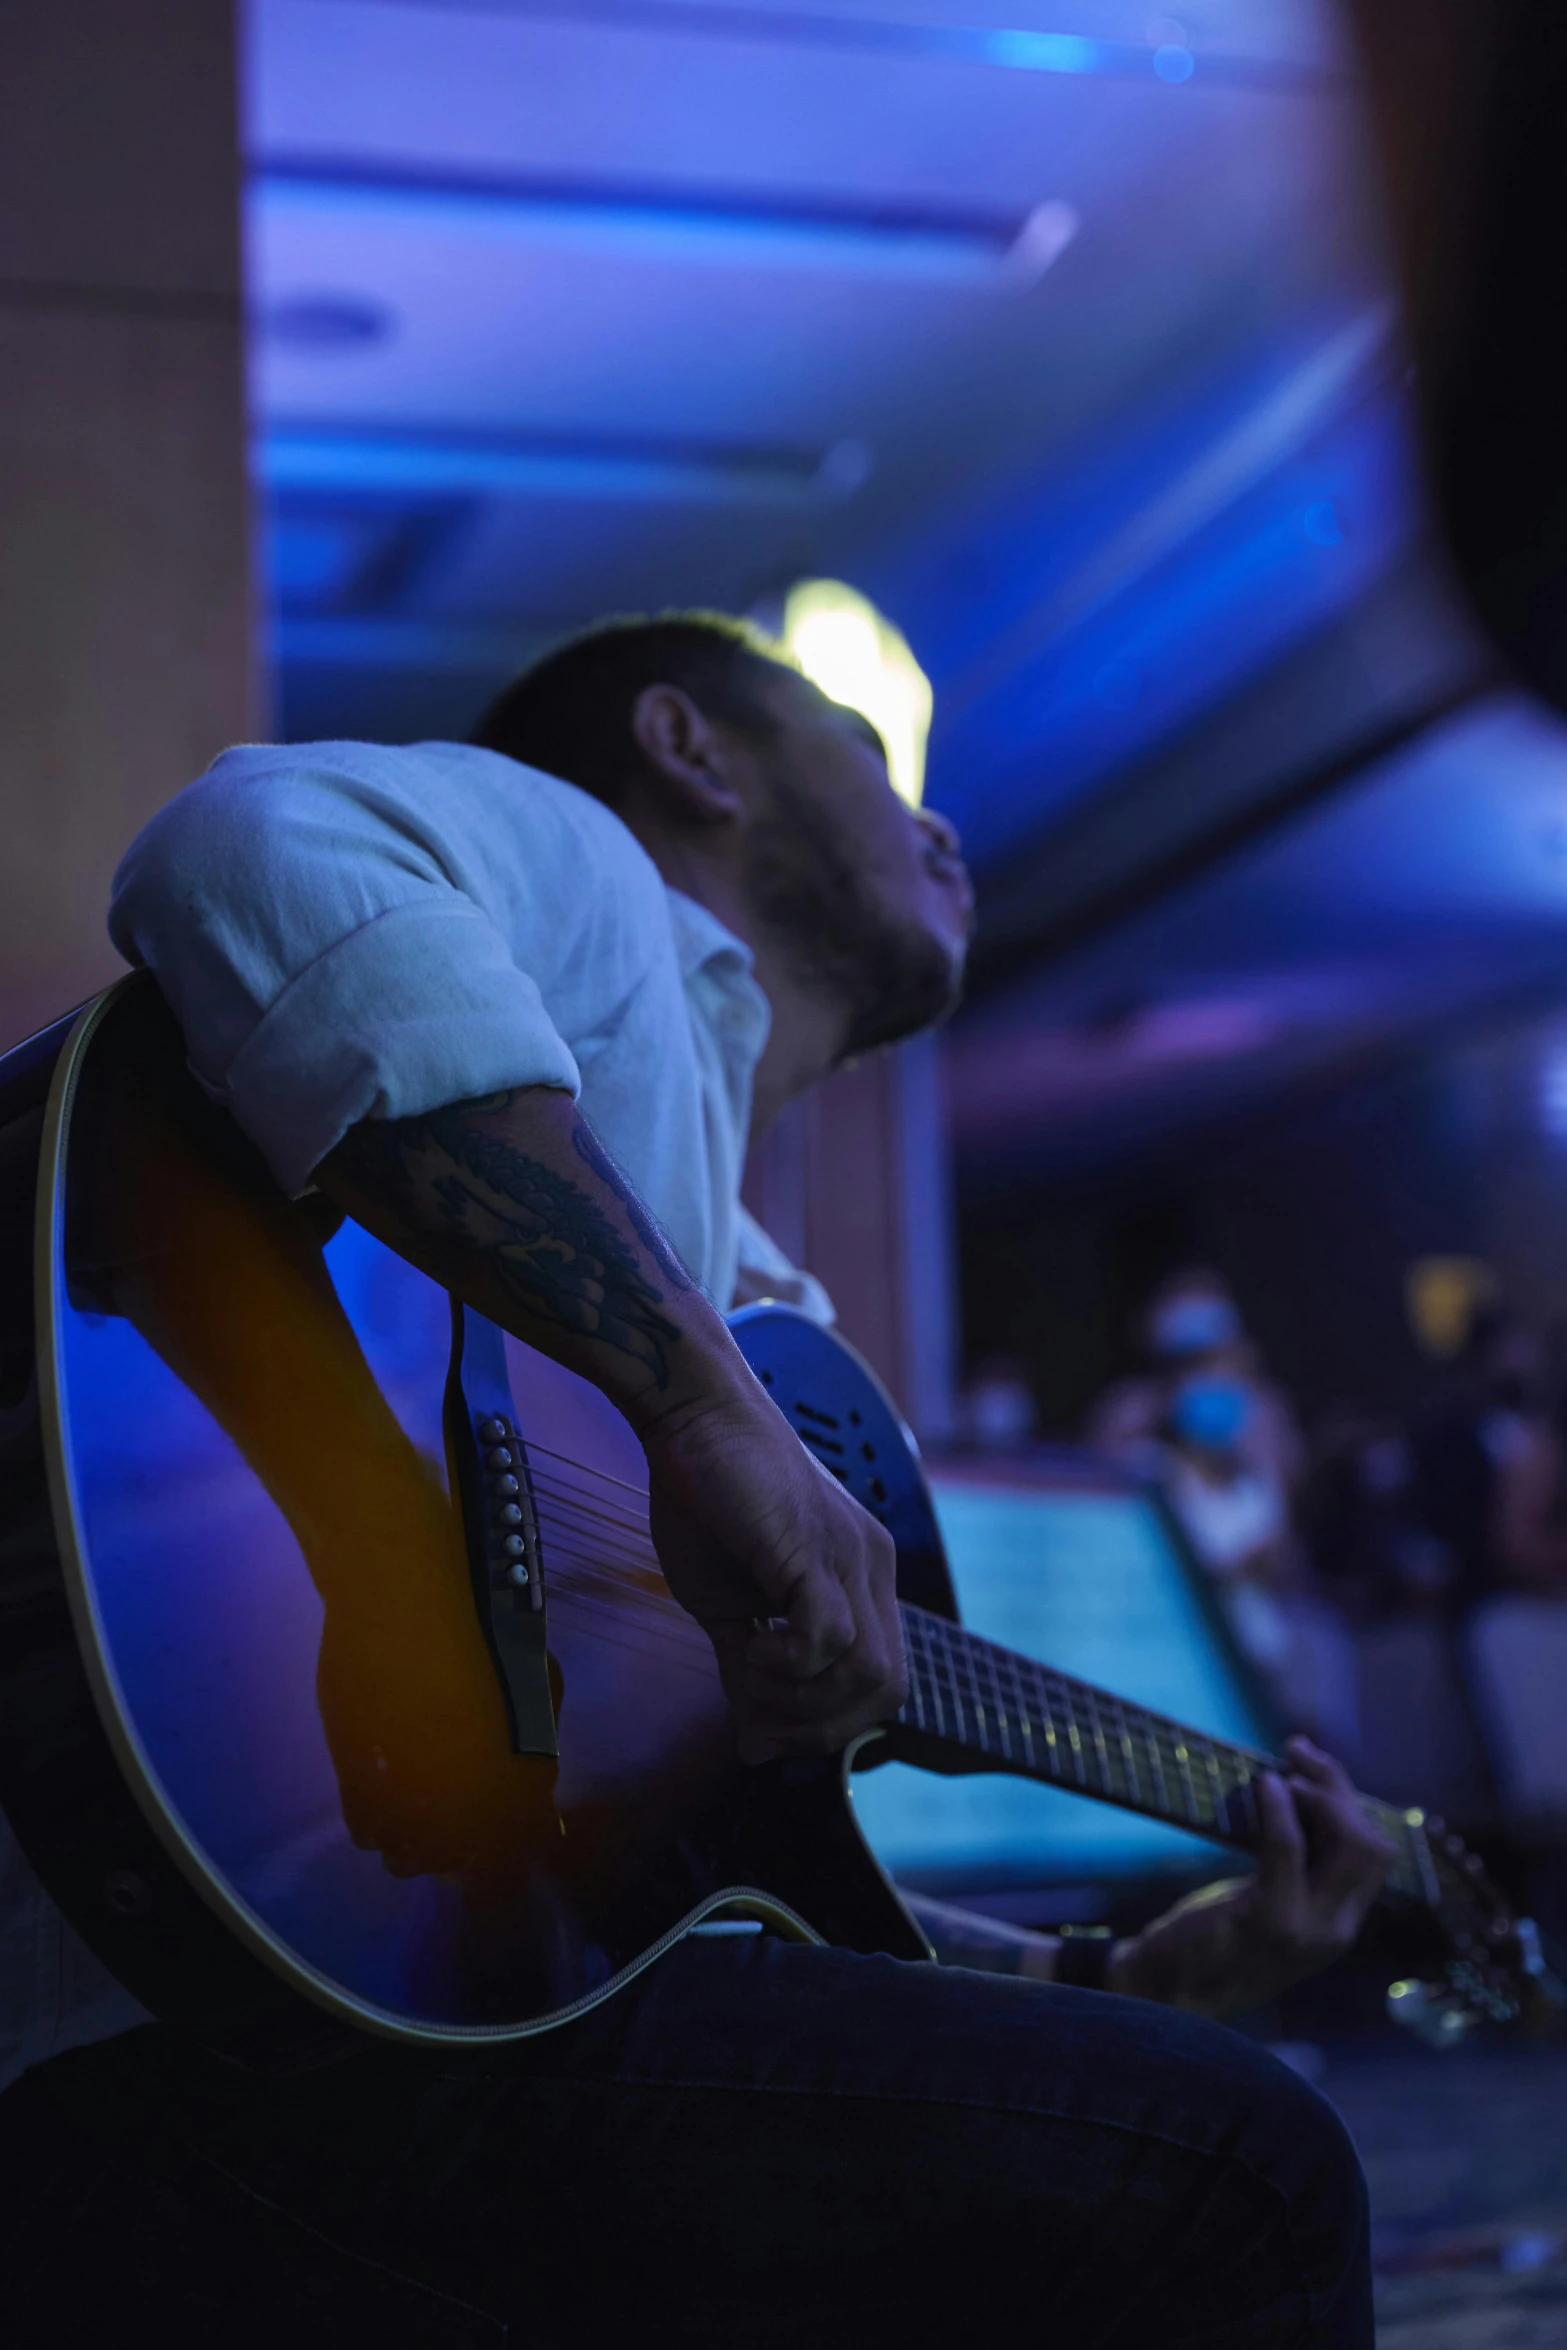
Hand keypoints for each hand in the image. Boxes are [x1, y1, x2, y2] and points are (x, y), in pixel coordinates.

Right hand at [641, 1372, 907, 1762]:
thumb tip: (754, 1746)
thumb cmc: (703, 1498)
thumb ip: (748, 1672)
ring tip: (748, 1668)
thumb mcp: (725, 1605)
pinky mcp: (816, 1548)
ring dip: (801, 1698)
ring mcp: (851, 1556)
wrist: (692, 1413)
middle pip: (888, 1691)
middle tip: (757, 1716)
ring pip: (869, 1673)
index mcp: (860, 1579)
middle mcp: (872, 1568)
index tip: (765, 1728)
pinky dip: (789, 1664)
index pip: (883, 1685)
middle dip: (821, 1726)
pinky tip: (750, 1643)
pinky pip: (830, 1637)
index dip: (829, 1725)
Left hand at [1109, 1739, 1394, 2018]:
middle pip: (1372, 1844)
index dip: (1351, 1801)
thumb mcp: (1269, 1903)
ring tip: (1286, 1770)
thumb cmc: (1211, 1939)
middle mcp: (1338, 1930)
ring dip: (1321, 1794)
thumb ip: (1295, 1865)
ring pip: (1351, 1846)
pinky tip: (1265, 1785)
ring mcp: (1310, 1929)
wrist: (1165, 1995)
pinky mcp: (1270, 1922)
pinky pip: (1290, 1851)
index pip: (1376, 1852)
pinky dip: (1281, 1810)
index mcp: (1341, 1922)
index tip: (1312, 1766)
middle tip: (1299, 1754)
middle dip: (1341, 1789)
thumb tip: (1299, 1791)